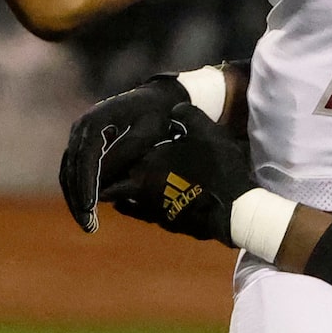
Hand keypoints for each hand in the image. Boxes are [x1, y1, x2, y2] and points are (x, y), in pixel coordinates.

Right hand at [60, 74, 188, 231]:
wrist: (154, 98)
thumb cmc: (156, 115)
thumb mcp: (147, 133)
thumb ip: (125, 155)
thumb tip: (103, 185)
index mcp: (94, 121)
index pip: (85, 158)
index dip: (87, 184)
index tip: (91, 207)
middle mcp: (80, 128)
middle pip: (71, 169)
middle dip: (78, 200)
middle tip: (89, 226)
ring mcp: (78, 137)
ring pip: (68, 174)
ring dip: (75, 200)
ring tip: (89, 225)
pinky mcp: (82, 146)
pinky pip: (74, 172)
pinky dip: (79, 192)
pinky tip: (90, 211)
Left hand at [102, 104, 256, 241]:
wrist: (235, 212)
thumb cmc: (218, 169)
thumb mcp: (206, 132)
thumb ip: (187, 115)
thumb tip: (174, 108)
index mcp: (146, 164)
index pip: (108, 163)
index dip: (99, 159)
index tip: (96, 151)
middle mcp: (142, 189)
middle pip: (108, 188)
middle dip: (103, 180)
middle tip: (101, 170)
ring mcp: (153, 210)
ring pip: (123, 202)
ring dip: (118, 193)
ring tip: (114, 183)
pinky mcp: (167, 224)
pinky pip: (142, 213)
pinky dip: (135, 206)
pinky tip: (135, 201)